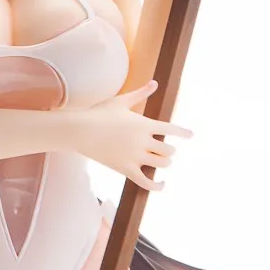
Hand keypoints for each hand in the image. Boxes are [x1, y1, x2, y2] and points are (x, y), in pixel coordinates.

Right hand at [77, 81, 192, 190]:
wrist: (79, 131)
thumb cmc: (99, 113)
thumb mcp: (121, 101)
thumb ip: (140, 93)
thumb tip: (155, 82)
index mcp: (145, 124)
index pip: (172, 130)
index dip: (183, 133)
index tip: (190, 135)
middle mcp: (143, 141)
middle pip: (169, 150)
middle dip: (169, 150)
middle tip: (164, 149)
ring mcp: (135, 157)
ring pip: (162, 164)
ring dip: (165, 163)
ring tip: (160, 161)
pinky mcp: (125, 169)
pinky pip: (146, 182)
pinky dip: (157, 186)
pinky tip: (162, 184)